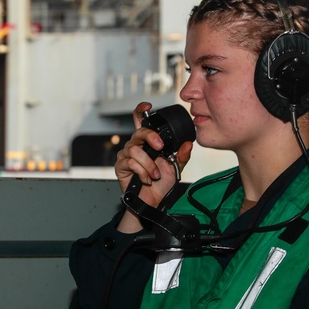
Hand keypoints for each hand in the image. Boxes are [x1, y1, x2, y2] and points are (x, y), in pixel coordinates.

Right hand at [114, 103, 192, 232]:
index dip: (141, 110)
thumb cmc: (161, 184)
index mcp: (147, 142)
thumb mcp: (176, 168)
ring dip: (149, 164)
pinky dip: (142, 172)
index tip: (148, 106)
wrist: (152, 202)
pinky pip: (130, 163)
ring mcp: (126, 155)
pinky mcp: (120, 166)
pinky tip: (147, 179)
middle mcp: (135, 145)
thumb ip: (182, 155)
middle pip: (139, 131)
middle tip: (161, 148)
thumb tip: (188, 144)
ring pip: (135, 149)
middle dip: (151, 137)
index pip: (141, 121)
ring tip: (156, 175)